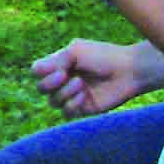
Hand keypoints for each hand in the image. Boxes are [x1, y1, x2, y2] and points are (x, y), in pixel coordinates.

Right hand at [30, 39, 144, 117]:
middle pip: (41, 88)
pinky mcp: (83, 108)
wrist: (128, 71)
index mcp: (60, 64)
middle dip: (50, 83)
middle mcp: (64, 80)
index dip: (41, 72)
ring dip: (64, 93)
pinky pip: (67, 113)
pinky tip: (85, 96)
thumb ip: (55, 60)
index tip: (58, 67)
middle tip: (65, 75)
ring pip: (53, 102)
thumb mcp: (76, 51)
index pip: (37, 71)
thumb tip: (35, 71)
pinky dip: (72, 104)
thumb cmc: (103, 56)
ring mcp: (73, 95)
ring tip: (81, 84)